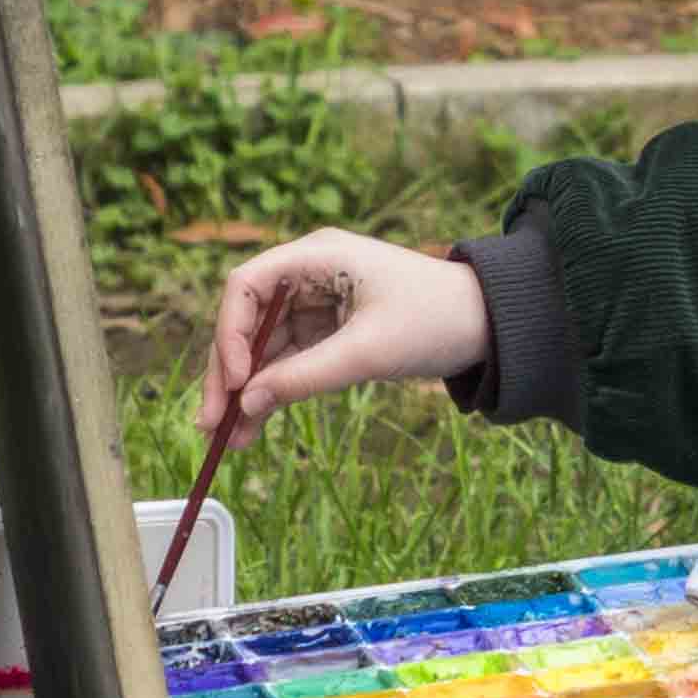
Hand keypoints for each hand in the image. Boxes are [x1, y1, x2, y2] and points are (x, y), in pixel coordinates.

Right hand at [200, 229, 489, 442]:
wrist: (488, 324)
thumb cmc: (434, 319)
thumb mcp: (368, 351)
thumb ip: (305, 377)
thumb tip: (246, 404)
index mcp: (316, 255)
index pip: (246, 286)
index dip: (229, 331)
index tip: (232, 380)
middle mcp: (308, 274)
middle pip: (247, 322)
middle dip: (227, 373)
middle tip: (209, 424)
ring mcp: (316, 304)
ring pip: (263, 349)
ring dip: (244, 392)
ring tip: (226, 442)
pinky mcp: (329, 333)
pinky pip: (288, 363)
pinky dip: (271, 394)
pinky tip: (250, 430)